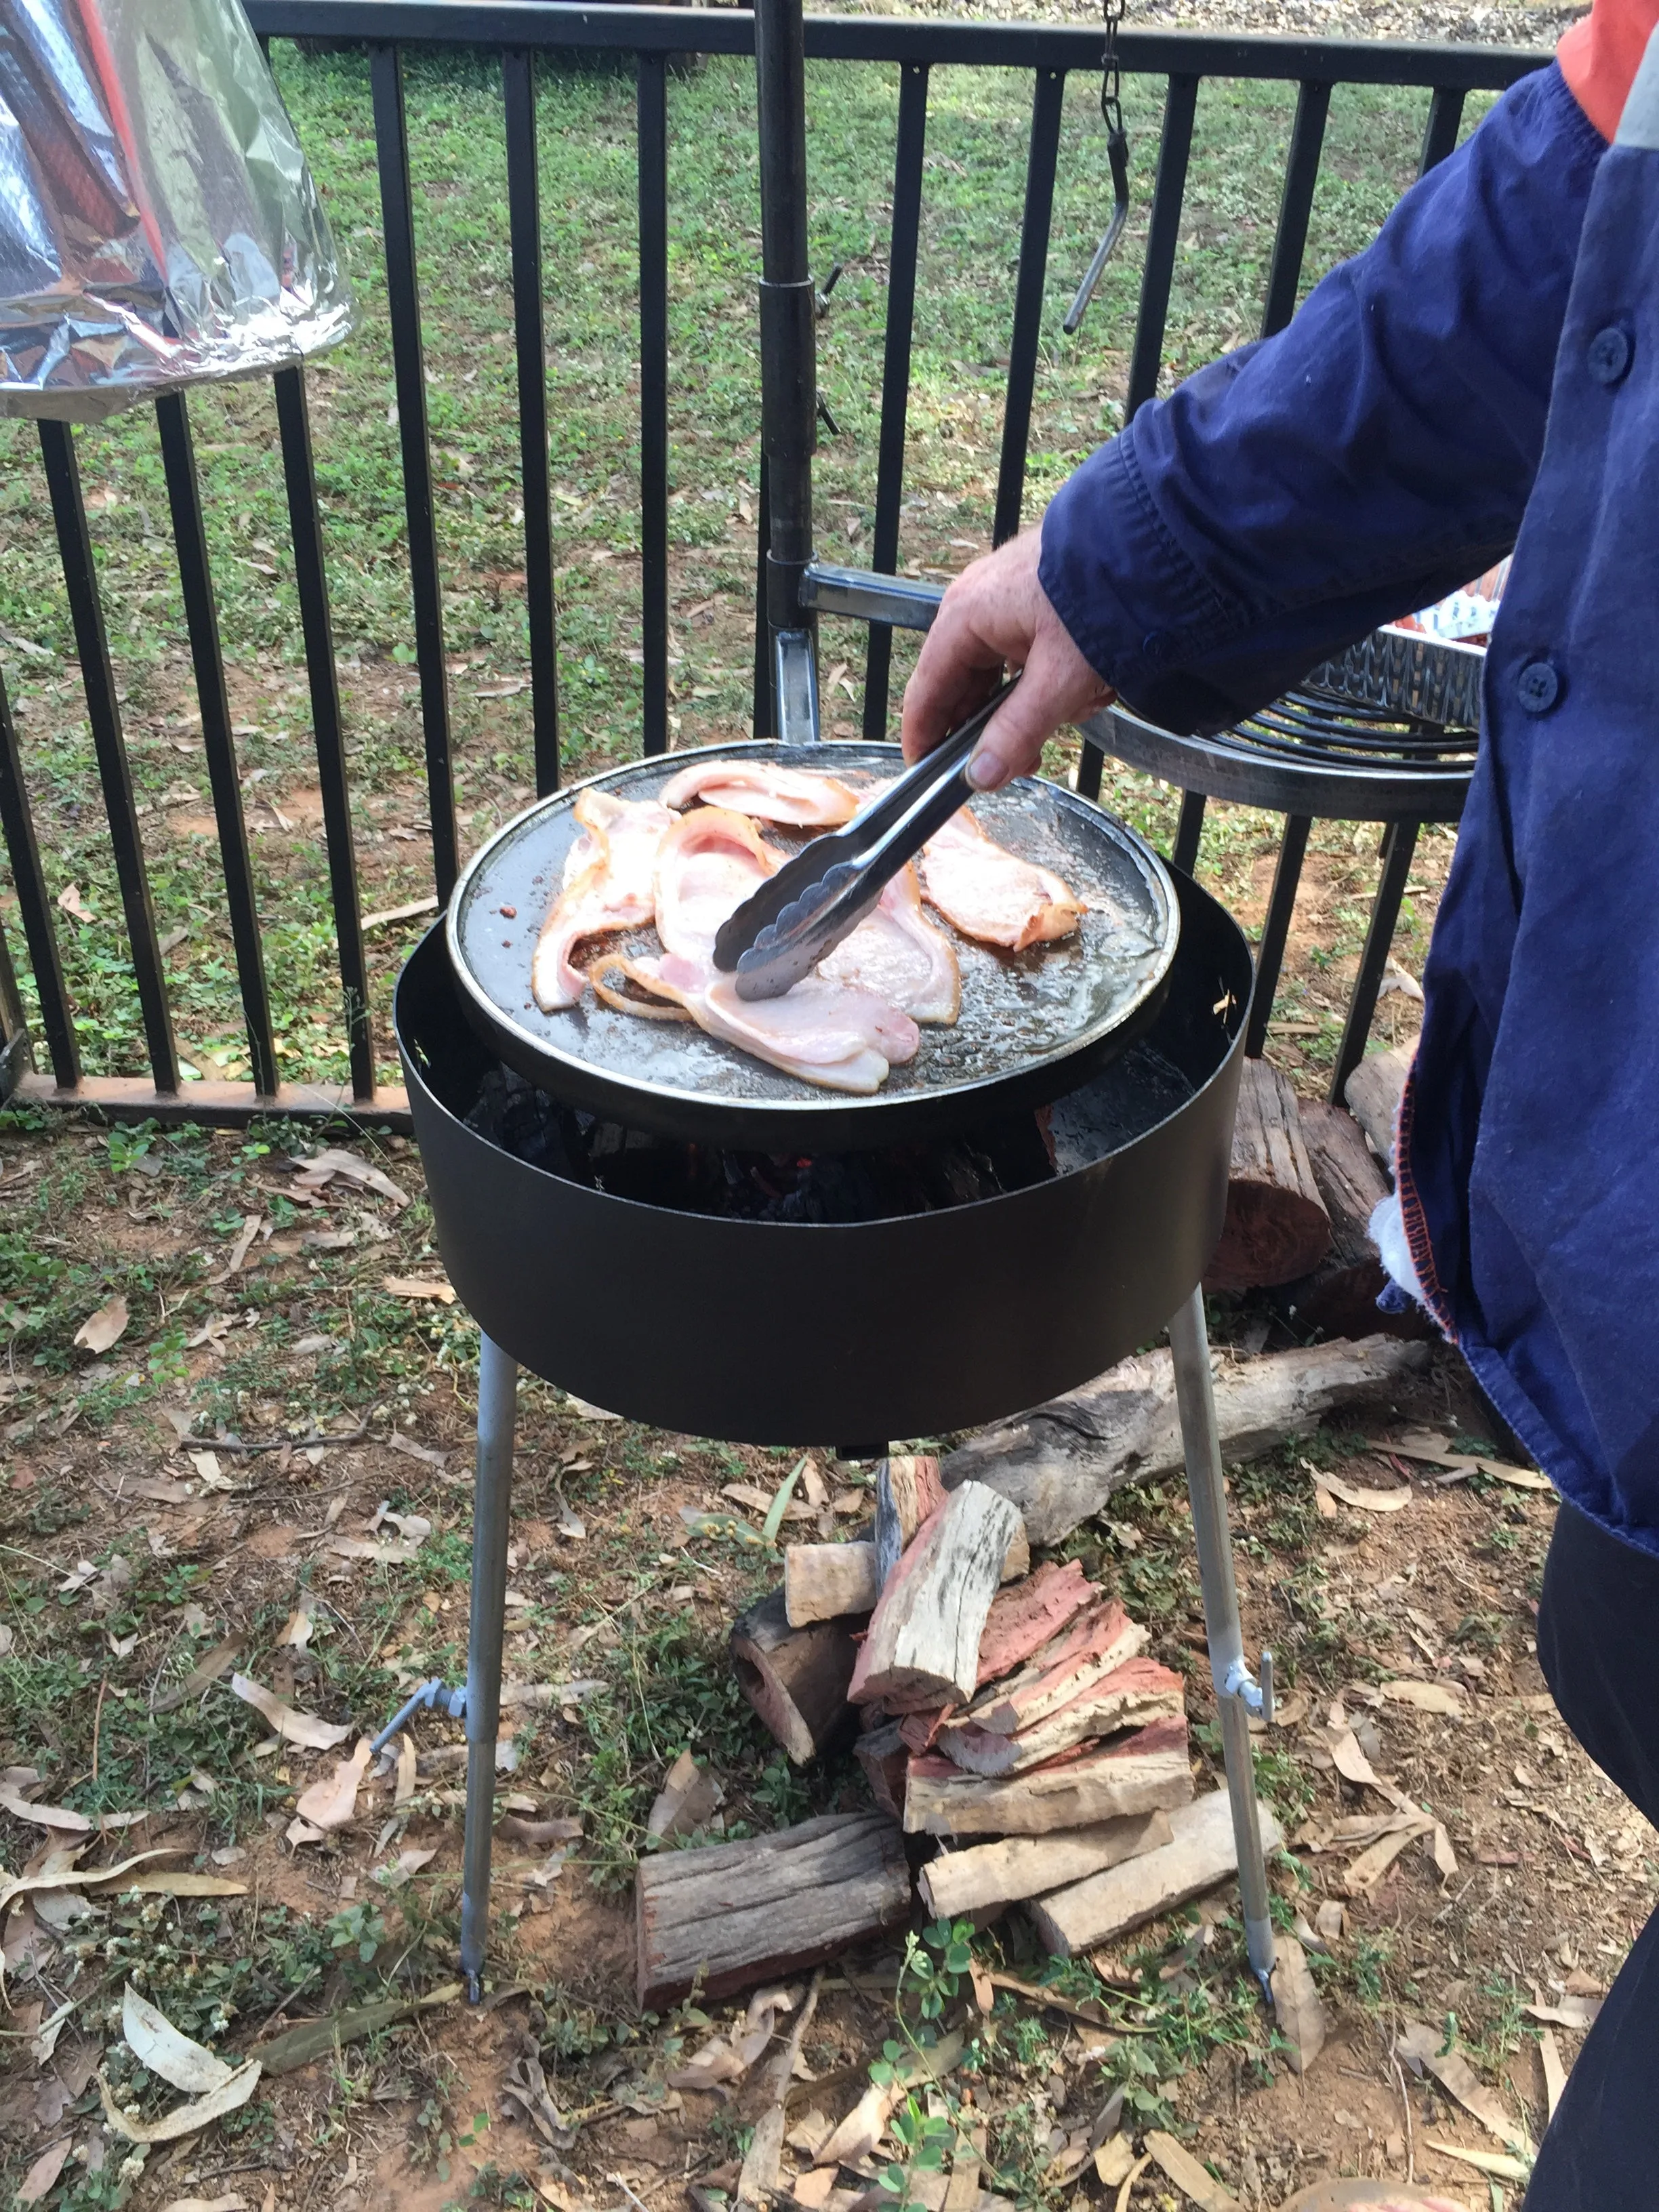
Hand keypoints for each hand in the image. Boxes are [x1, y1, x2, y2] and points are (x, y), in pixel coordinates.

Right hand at [899, 524, 1114, 790]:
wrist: (1153, 539)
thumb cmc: (1101, 596)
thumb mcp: (1060, 677)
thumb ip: (1018, 730)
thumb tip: (981, 777)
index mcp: (964, 617)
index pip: (926, 690)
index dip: (925, 738)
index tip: (928, 779)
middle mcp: (976, 606)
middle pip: (968, 688)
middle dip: (1002, 726)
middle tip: (1029, 760)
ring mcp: (1007, 601)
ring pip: (1006, 677)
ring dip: (1041, 703)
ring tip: (1084, 700)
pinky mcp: (1038, 602)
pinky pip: (1032, 657)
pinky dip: (1058, 679)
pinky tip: (1092, 682)